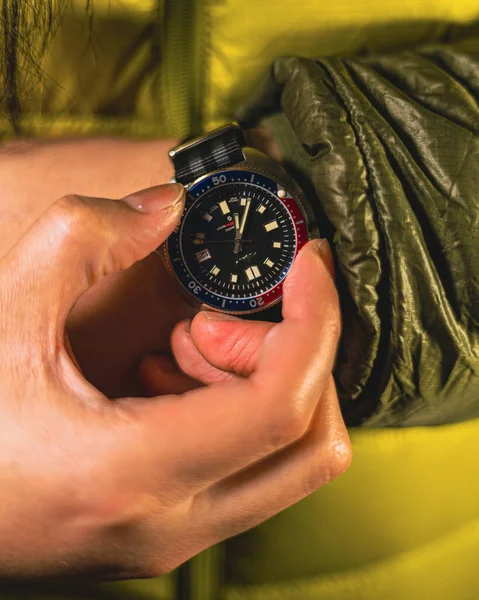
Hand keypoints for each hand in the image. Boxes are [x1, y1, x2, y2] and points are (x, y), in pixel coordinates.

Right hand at [0, 180, 349, 579]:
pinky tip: (168, 378)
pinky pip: (249, 470)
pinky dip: (238, 412)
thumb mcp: (5, 315)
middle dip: (293, 357)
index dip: (316, 321)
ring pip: (289, 460)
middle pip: (313, 443)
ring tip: (186, 345)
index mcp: (133, 471)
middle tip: (217, 318)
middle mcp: (171, 524)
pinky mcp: (172, 530)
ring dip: (263, 384)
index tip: (310, 265)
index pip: (282, 405)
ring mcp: (176, 537)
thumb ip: (81, 239)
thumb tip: (166, 208)